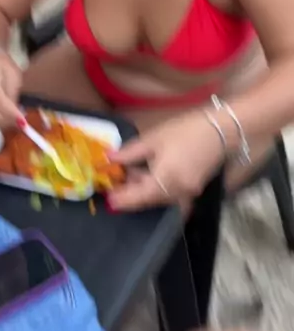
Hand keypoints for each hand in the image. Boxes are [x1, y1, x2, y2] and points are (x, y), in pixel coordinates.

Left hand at [106, 110, 224, 211]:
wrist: (221, 130)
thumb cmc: (186, 131)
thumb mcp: (154, 138)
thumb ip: (130, 152)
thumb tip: (109, 159)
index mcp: (166, 179)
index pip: (138, 197)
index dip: (122, 200)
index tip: (108, 200)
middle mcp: (177, 193)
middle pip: (148, 200)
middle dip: (131, 191)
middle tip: (118, 177)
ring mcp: (188, 194)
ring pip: (158, 198)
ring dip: (144, 188)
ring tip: (133, 170)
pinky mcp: (194, 191)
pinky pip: (170, 195)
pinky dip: (157, 188)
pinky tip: (151, 172)